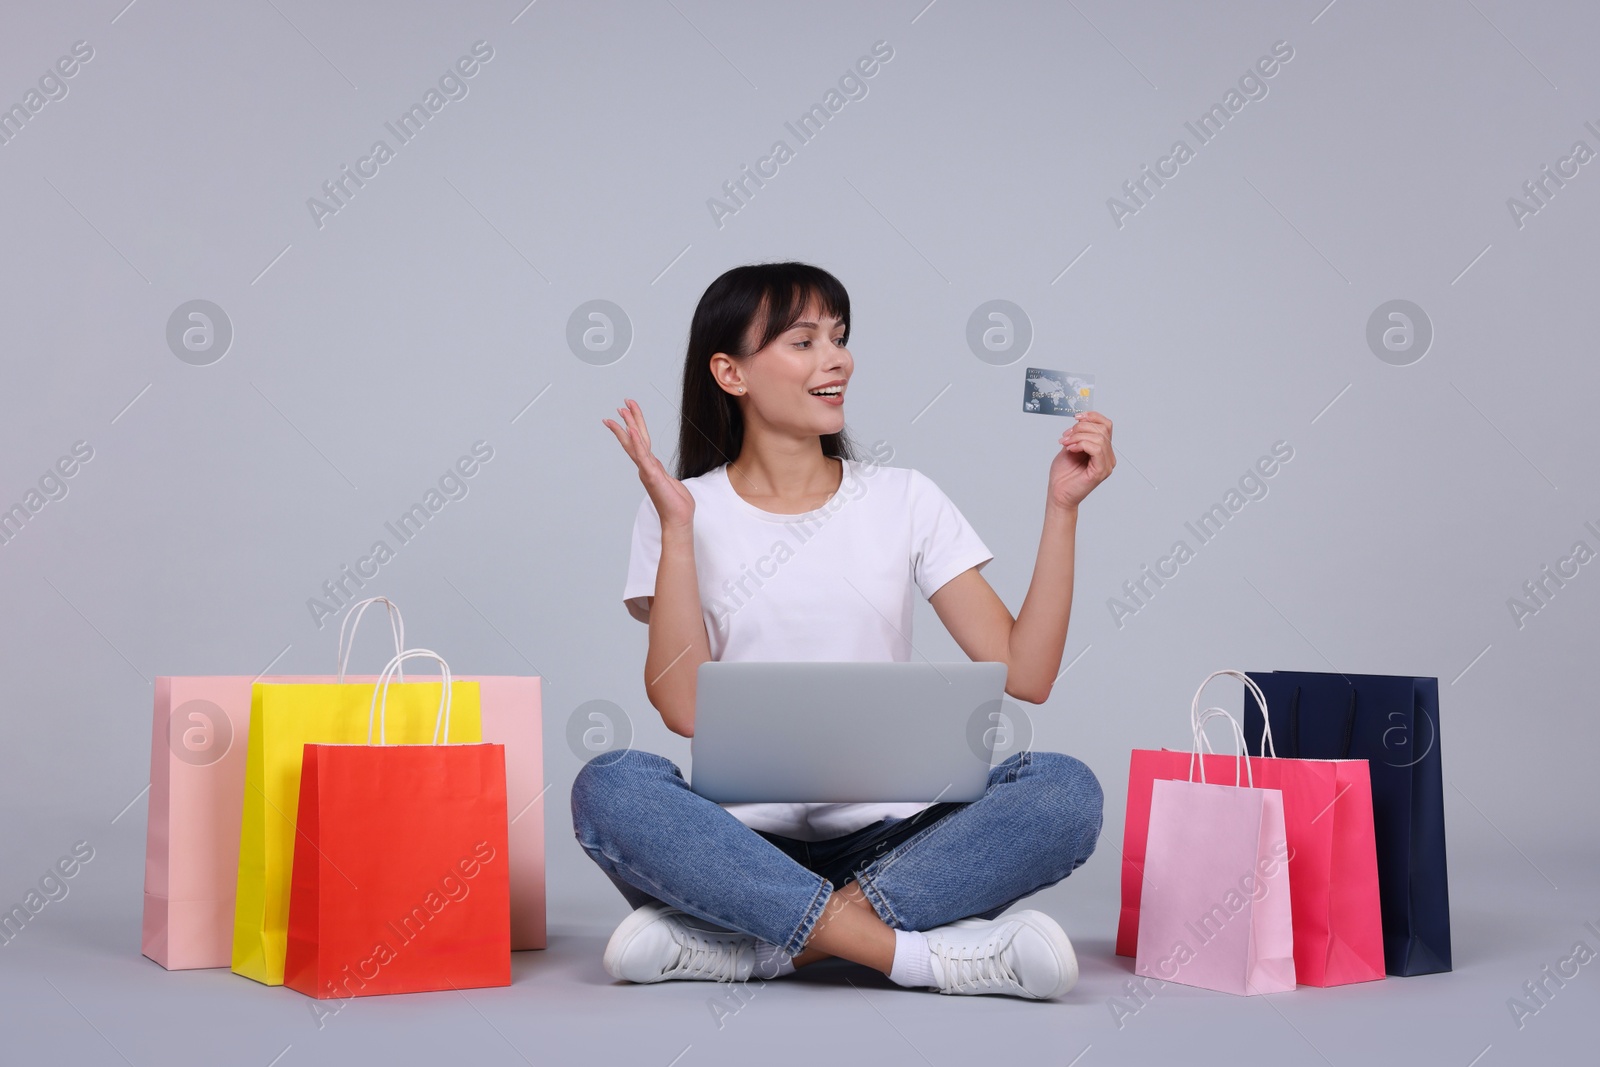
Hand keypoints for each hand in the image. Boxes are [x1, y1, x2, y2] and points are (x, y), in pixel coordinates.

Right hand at [602, 399, 694, 528]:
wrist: (677, 519)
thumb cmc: (676, 504)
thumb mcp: (669, 482)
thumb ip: (661, 473)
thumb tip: (658, 469)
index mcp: (650, 466)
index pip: (640, 442)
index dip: (634, 427)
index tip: (626, 413)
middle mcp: (645, 466)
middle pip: (635, 438)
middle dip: (629, 420)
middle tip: (621, 405)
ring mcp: (647, 470)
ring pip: (636, 443)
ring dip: (629, 425)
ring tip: (622, 410)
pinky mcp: (652, 475)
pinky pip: (643, 455)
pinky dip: (636, 442)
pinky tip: (632, 430)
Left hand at [1050, 411, 1113, 509]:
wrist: (1058, 493)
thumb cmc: (1063, 474)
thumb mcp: (1070, 447)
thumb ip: (1079, 435)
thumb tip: (1081, 421)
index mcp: (1103, 450)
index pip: (1106, 425)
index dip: (1092, 416)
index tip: (1076, 417)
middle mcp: (1108, 457)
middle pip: (1102, 429)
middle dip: (1081, 428)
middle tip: (1066, 436)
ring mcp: (1106, 465)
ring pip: (1099, 438)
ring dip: (1078, 437)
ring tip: (1066, 443)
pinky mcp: (1101, 471)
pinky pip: (1097, 449)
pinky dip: (1082, 444)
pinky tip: (1071, 449)